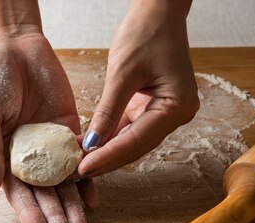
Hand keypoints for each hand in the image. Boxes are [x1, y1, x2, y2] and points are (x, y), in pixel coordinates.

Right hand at [0, 29, 97, 222]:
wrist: (14, 45)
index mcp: (4, 158)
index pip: (19, 194)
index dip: (30, 214)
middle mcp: (29, 158)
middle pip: (44, 195)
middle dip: (56, 219)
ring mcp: (51, 146)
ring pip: (64, 184)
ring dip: (73, 208)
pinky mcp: (70, 131)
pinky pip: (81, 159)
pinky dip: (88, 179)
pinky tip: (94, 199)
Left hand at [78, 0, 198, 176]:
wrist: (158, 10)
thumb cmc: (147, 32)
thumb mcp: (123, 72)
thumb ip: (108, 111)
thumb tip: (91, 144)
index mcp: (177, 106)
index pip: (137, 140)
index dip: (109, 156)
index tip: (84, 168)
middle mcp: (176, 115)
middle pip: (136, 146)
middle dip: (107, 160)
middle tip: (78, 173)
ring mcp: (165, 113)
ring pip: (132, 141)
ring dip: (107, 152)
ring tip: (80, 164)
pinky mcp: (152, 108)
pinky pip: (129, 130)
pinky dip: (110, 138)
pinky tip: (89, 148)